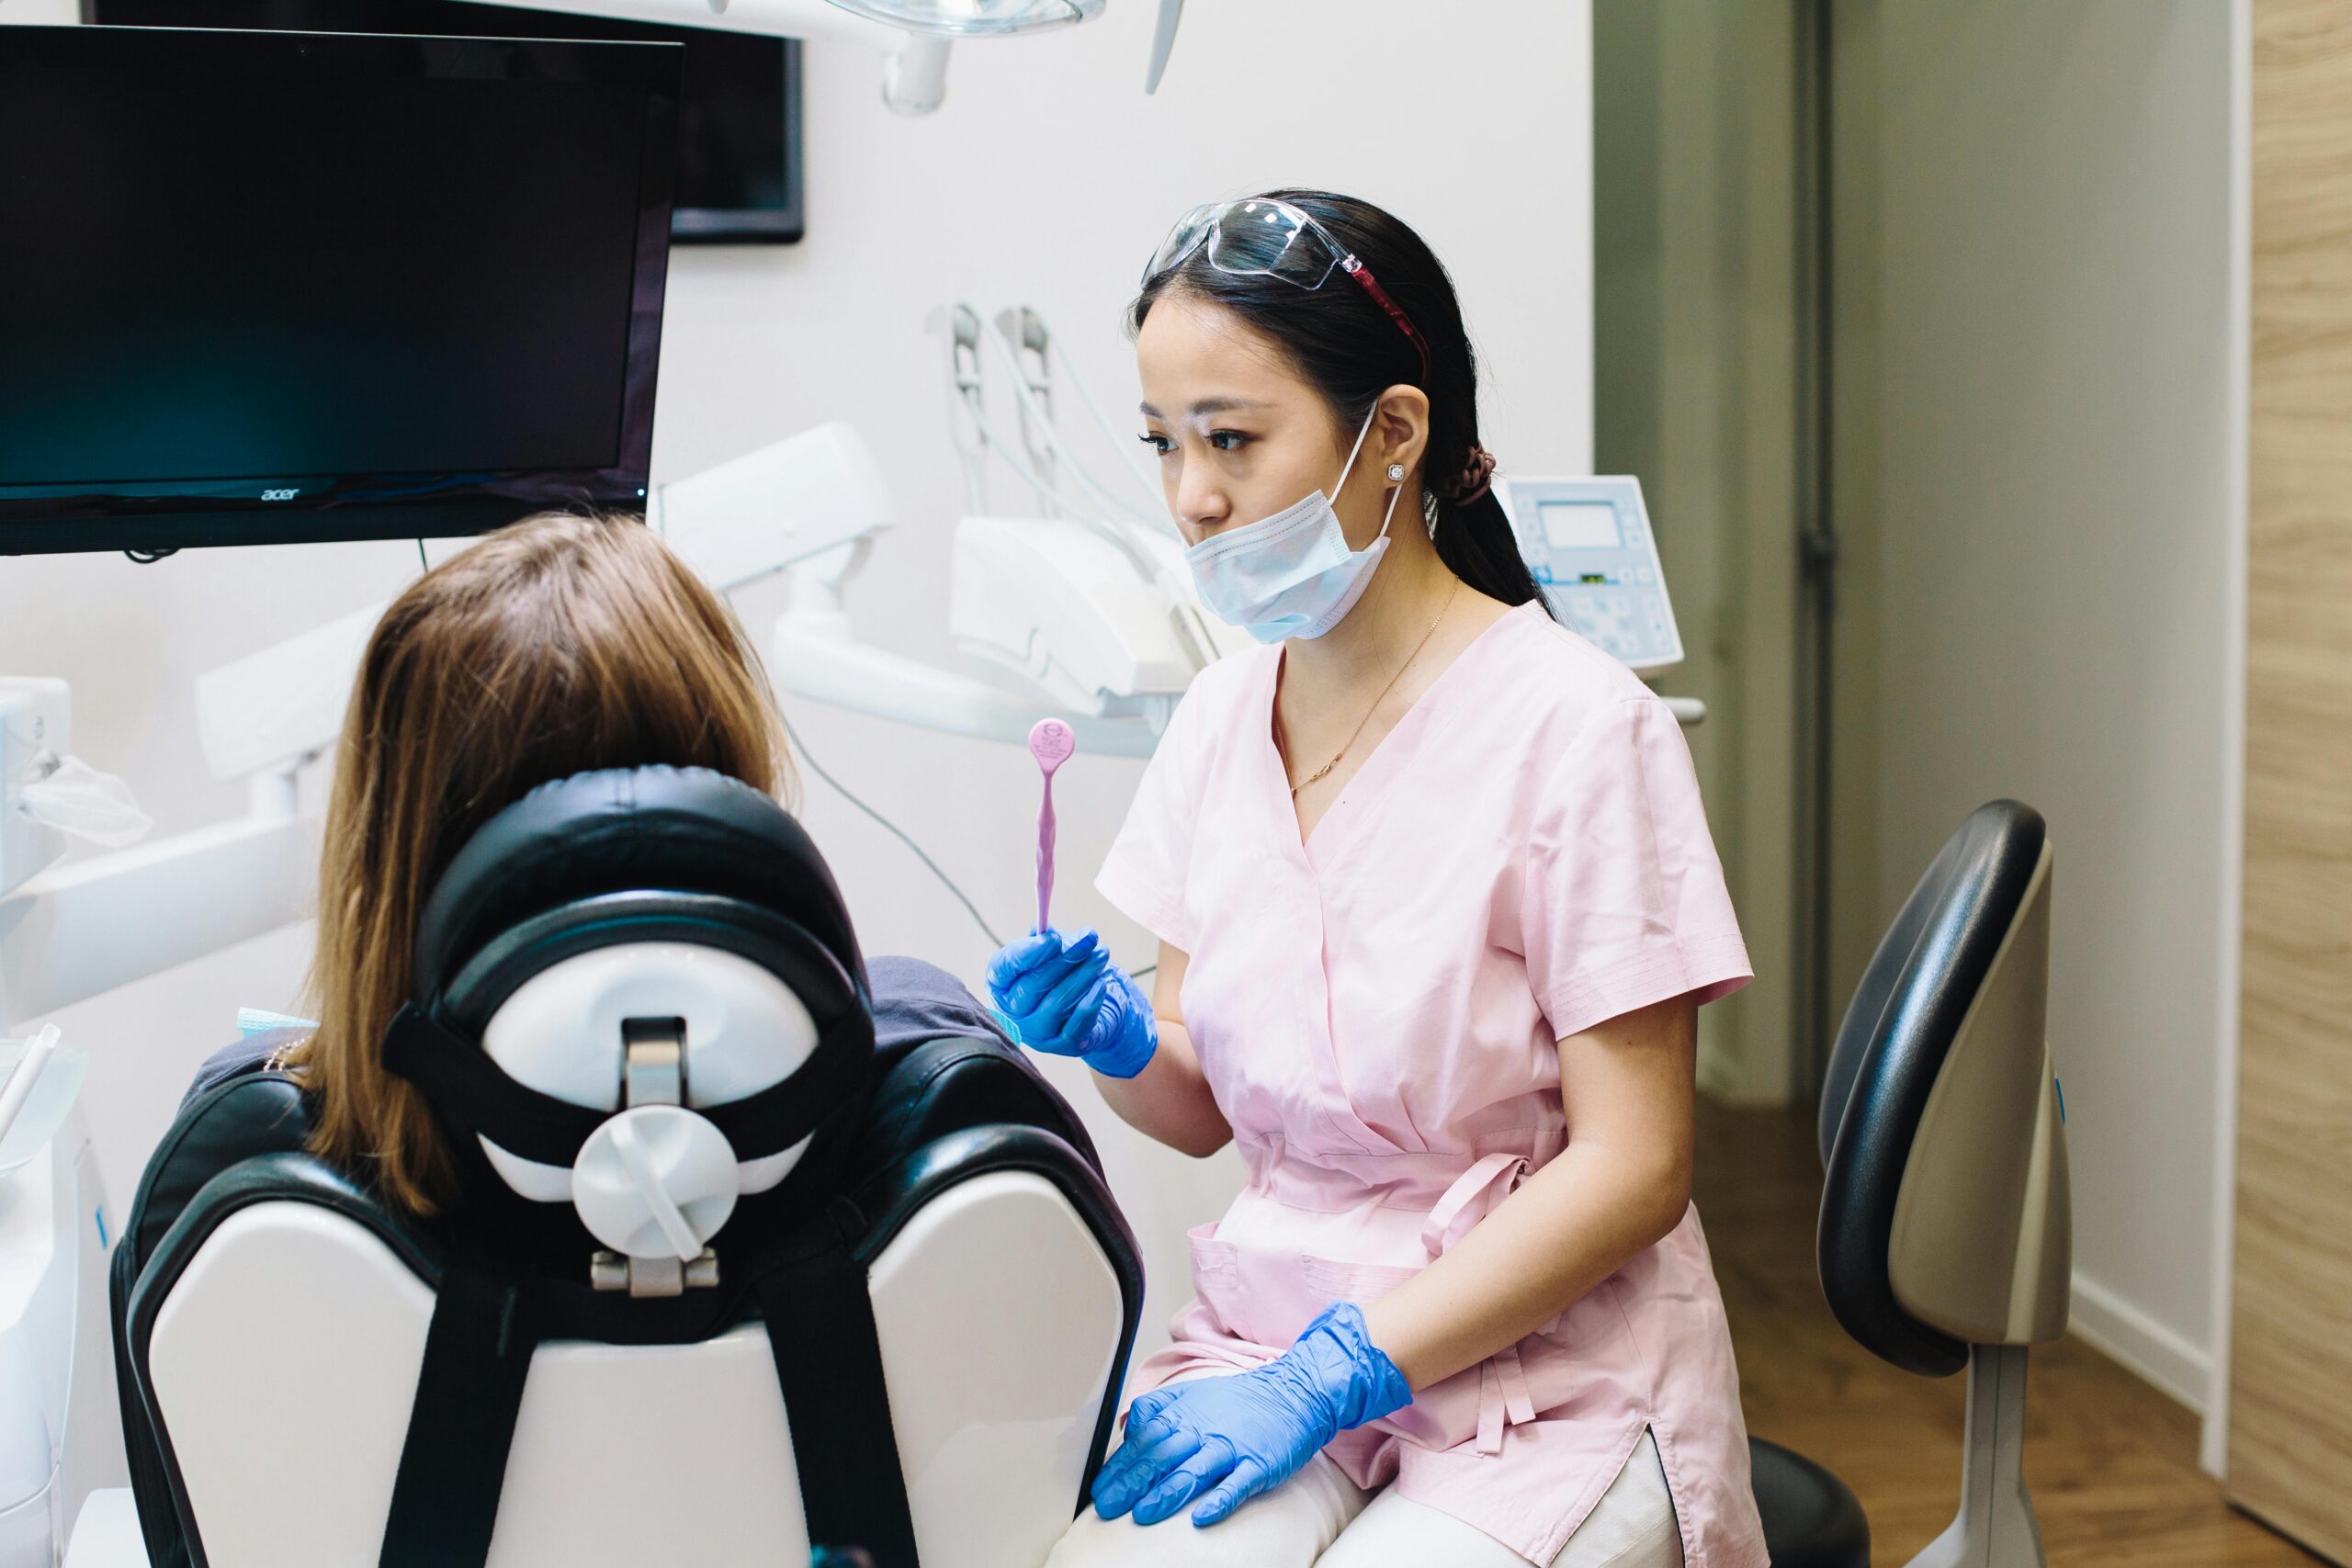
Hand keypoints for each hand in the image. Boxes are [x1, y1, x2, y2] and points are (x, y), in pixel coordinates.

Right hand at [986, 928, 1157, 1078]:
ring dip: (1082, 976)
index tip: (1053, 938)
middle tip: (1089, 938)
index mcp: (1002, 984)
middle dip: (1065, 959)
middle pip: (1032, 986)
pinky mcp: (1061, 1045)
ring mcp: (1036, 1032)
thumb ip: (1048, 940)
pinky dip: (1090, 1002)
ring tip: (1101, 955)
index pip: (1003, 968)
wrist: (1091, 1009)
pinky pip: (1075, 1025)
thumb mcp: (1055, 952)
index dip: (1026, 954)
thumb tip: (1047, 930)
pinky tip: (1101, 983)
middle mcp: (1013, 1011)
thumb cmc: (1064, 975)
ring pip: (1055, 1004)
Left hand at [1091, 1301, 1409, 1526]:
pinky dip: (1219, 1500)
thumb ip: (1158, 1410)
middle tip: (1109, 1506)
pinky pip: (1237, 1484)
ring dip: (1167, 1493)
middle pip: (1162, 1455)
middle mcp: (1205, 1429)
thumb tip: (1128, 1431)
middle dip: (1133, 1482)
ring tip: (1144, 1514)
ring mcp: (1233, 1447)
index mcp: (1186, 1414)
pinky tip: (1202, 1516)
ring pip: (1195, 1471)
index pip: (1144, 1440)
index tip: (1101, 1488)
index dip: (1121, 1465)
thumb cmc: (1239, 1402)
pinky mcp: (1259, 1463)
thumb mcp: (1193, 1395)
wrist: (1293, 1393)